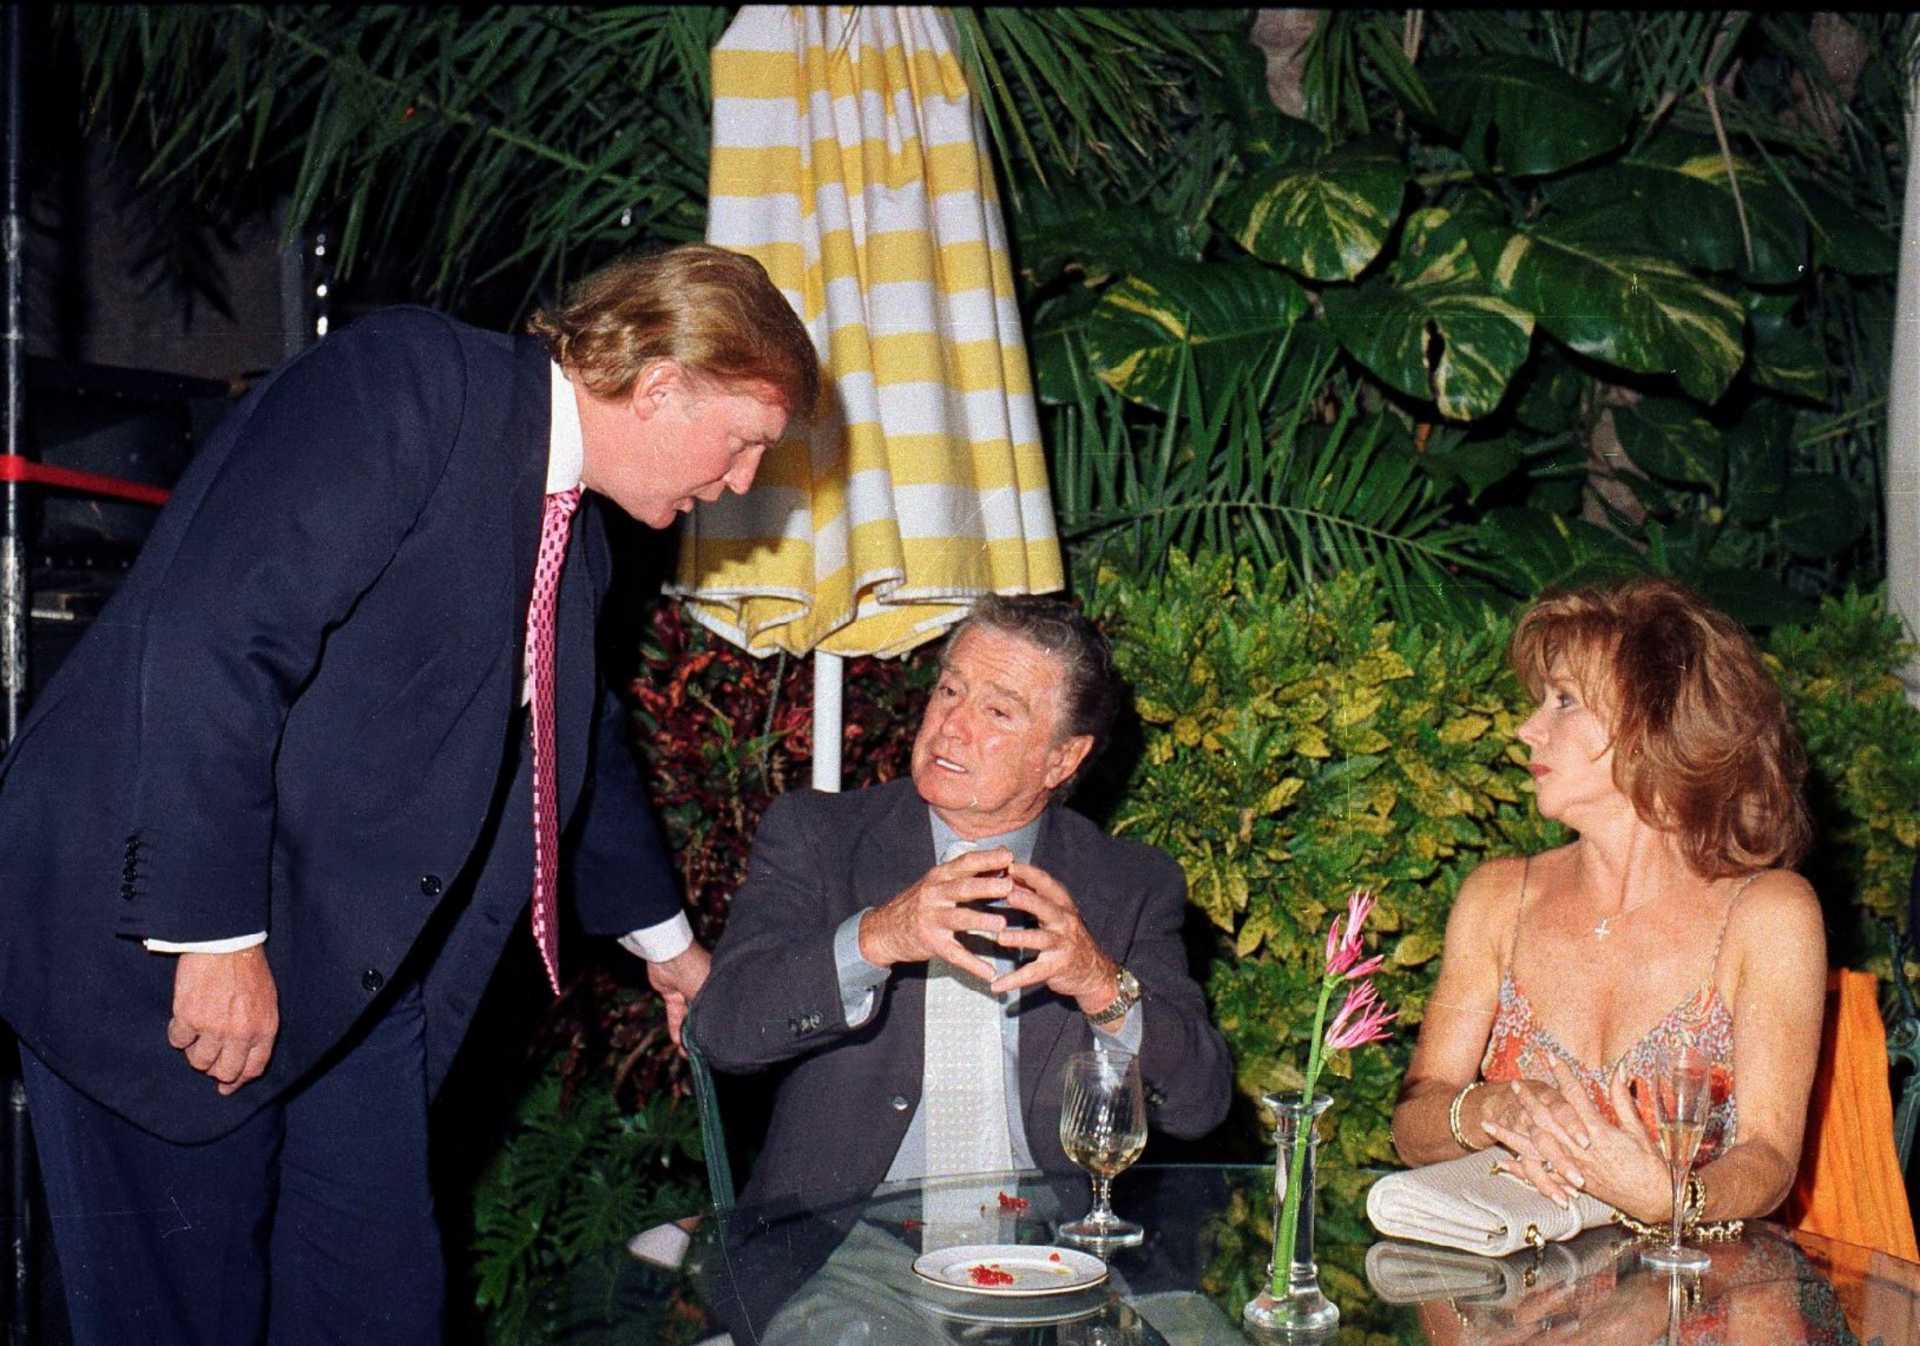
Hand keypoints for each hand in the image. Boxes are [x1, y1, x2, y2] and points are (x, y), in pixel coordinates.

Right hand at [167, 946, 278, 1094]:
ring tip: (198, 1030)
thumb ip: (257, 1030)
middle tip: (208, 1059)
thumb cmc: (248, 969)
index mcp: (264, 1028)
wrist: (226, 943)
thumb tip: (243, 1057)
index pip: (253, 1068)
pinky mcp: (188, 1018)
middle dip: (215, 1069)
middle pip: (224, 1071)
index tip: (227, 1087)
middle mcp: (240, 1034)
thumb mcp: (267, 1001)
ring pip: (198, 1061)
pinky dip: (178, 1034)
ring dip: (195, 1050)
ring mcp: (213, 1028)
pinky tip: (183, 1019)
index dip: (238, 1081)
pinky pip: (178, 1041)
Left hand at [646, 942, 710, 1051]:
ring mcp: (687, 990)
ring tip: (688, 1052)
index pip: (720, 1007)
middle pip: (704, 1014)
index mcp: (718, 983)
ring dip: (688, 1033)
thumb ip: (710, 1014)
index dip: (720, 1025)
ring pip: (689, 1016)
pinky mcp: (671, 993)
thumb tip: (717, 1036)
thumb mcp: (707, 995)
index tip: (720, 1043)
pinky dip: (676, 1027)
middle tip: (703, 1052)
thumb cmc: (696, 971)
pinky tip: (678, 1042)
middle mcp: (704, 987)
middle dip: (702, 1032)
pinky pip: (675, 1013)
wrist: (669, 956)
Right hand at [857, 848, 1014, 980]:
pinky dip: (973, 964)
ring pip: (959, 919)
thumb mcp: (937, 882)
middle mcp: (935, 895)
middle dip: (986, 886)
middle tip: (1009, 885)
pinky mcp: (932, 943)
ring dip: (981, 921)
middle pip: (963, 888)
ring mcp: (932, 920)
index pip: (965, 862)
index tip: (1008, 856)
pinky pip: (955, 954)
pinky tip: (989, 972)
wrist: (883, 930)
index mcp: (939, 877)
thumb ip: (966, 873)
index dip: (986, 858)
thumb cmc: (918, 903)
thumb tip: (1001, 859)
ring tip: (1001, 924)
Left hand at [986, 862, 1116, 1012]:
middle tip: (1008, 894)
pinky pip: (1033, 974)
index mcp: (1063, 906)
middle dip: (1028, 900)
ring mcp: (1062, 945)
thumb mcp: (1058, 914)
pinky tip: (997, 984)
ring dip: (1020, 938)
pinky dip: (1014, 980)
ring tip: (1001, 938)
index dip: (1031, 874)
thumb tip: (1010, 877)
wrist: (1095, 972)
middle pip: (1046, 908)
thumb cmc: (1069, 938)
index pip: (1048, 885)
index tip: (1010, 865)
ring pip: (1040, 940)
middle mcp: (1065, 923)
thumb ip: (1036, 897)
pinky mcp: (1056, 967)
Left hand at [1481, 1057, 1667, 1217]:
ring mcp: (1573, 1167)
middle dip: (1528, 1101)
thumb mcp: (1639, 1130)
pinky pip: (1541, 1175)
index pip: (1574, 1097)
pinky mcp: (1573, 1183)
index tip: (1551, 1056)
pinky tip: (1503, 1163)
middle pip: (1547, 1119)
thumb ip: (1624, 1099)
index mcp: (1598, 1132)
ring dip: (1510, 1134)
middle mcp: (1580, 1149)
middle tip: (1514, 1085)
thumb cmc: (1651, 1166)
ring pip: (1535, 1148)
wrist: (1656, 1201)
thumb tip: (1620, 1069)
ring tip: (1487, 1123)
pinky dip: (1521, 1169)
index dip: (1562, 1075)